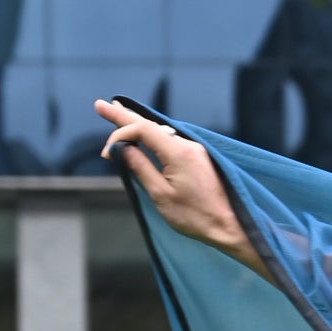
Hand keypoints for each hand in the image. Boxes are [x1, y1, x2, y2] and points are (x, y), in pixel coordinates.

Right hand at [95, 101, 269, 277]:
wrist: (230, 226)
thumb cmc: (195, 216)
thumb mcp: (160, 194)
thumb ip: (139, 167)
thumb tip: (121, 148)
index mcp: (179, 152)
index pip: (142, 130)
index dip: (120, 136)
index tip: (106, 154)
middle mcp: (189, 145)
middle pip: (150, 124)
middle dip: (124, 115)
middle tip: (101, 105)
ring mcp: (196, 150)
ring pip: (161, 131)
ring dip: (138, 124)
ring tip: (119, 112)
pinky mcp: (199, 158)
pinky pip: (171, 140)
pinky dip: (153, 135)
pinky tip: (145, 133)